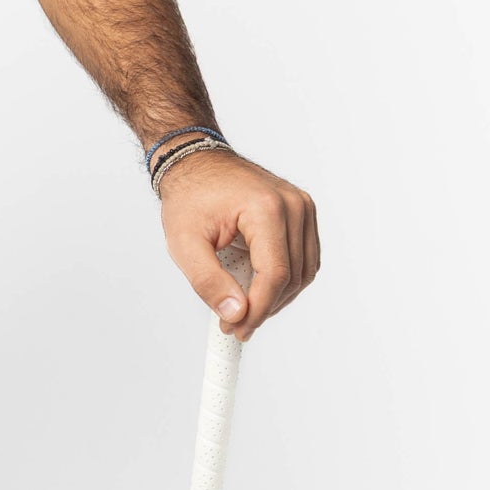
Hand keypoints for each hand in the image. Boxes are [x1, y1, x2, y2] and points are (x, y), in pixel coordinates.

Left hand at [157, 146, 318, 341]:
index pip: (274, 274)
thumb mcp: (184, 242)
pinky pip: (304, 259)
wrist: (195, 161)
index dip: (258, 309)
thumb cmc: (189, 195)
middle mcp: (293, 204)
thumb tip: (236, 314)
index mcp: (265, 207)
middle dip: (265, 307)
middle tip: (236, 324)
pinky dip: (285, 280)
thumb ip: (208, 281)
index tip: (237, 329)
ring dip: (278, 297)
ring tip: (245, 307)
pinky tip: (259, 288)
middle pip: (292, 277)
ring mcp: (302, 206)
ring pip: (304, 272)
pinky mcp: (302, 212)